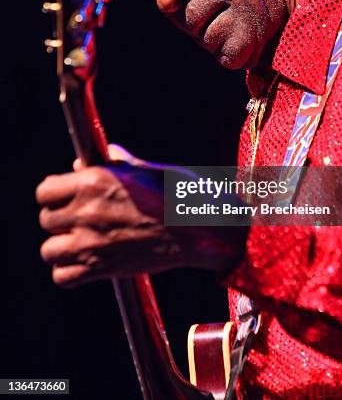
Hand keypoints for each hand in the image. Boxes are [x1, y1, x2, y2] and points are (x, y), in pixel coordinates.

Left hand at [36, 145, 246, 287]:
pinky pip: (63, 277)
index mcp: (94, 181)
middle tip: (79, 219)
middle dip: (59, 218)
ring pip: (49, 250)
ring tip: (80, 242)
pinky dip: (70, 272)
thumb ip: (114, 164)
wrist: (202, 228)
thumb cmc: (179, 193)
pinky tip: (85, 263)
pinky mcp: (102, 269)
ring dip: (61, 247)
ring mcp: (92, 242)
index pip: (44, 191)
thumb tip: (90, 158)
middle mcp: (87, 211)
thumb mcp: (146, 169)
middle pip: (45, 219)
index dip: (54, 193)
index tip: (65, 196)